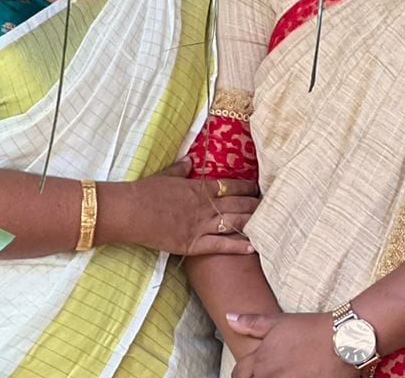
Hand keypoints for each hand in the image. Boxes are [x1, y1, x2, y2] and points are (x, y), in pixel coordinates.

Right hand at [118, 159, 259, 255]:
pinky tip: (253, 246)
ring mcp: (200, 226)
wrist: (131, 211)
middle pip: (238, 204)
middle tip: (273, 206)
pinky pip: (220, 245)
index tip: (259, 187)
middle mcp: (205, 206)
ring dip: (252, 222)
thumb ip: (181, 168)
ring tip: (270, 223)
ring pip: (234, 223)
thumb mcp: (166, 175)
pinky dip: (238, 246)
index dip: (247, 187)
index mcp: (200, 187)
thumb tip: (191, 158)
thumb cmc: (146, 191)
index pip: (231, 185)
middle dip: (256, 205)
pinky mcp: (192, 244)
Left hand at [226, 311, 354, 377]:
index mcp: (260, 361)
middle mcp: (270, 377)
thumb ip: (251, 323)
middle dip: (258, 377)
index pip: (239, 374)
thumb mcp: (279, 322)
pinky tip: (300, 376)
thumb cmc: (312, 329)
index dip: (244, 373)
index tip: (252, 371)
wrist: (344, 340)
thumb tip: (230, 318)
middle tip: (276, 370)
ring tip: (288, 372)